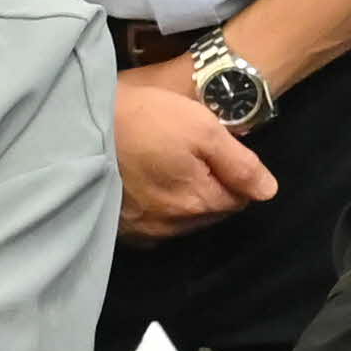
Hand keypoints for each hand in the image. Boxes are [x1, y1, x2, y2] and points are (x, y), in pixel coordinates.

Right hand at [109, 62, 274, 241]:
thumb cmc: (149, 119)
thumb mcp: (204, 129)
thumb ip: (241, 164)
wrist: (81, 123)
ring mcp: (140, 230)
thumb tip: (269, 192)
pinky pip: (150, 224)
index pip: (238, 199)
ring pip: (180, 219)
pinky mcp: (116, 226)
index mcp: (197, 203)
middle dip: (210, 187)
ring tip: (169, 165)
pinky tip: (147, 184)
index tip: (218, 149)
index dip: (235, 173)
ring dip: (182, 199)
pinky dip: (155, 207)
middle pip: (209, 212)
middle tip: (193, 153)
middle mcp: (170, 227)